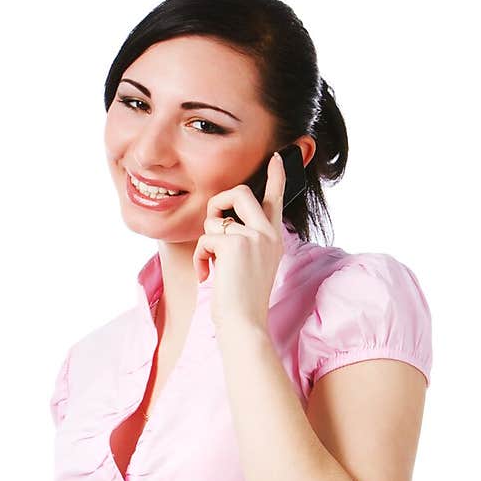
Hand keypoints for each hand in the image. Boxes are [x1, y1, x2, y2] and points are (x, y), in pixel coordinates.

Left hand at [193, 149, 288, 336]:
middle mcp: (268, 234)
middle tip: (213, 225)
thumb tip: (220, 223)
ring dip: (207, 242)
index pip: (274, 200)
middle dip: (219, 202)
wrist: (243, 323)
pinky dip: (201, 258)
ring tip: (213, 266)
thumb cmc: (240, 301)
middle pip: (241, 192)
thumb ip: (240, 241)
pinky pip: (205, 238)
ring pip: (216, 218)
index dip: (276, 177)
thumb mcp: (247, 266)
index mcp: (273, 239)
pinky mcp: (235, 243)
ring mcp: (254, 236)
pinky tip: (208, 275)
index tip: (279, 157)